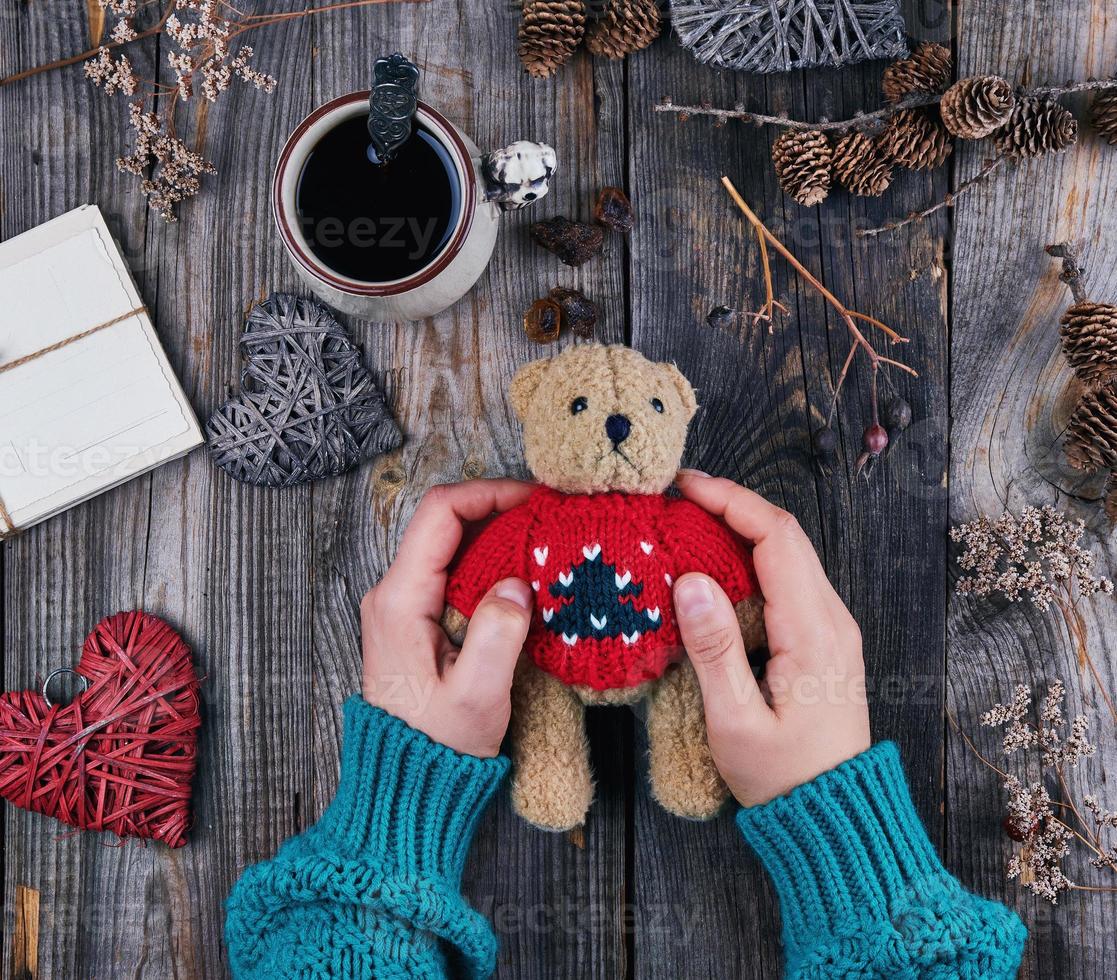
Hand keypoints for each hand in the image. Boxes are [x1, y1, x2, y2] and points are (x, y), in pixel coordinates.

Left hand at [360, 479, 534, 757]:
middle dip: (499, 511)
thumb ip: (497, 636)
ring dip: (497, 538)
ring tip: (544, 545)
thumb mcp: (476, 697)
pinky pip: (453, 574)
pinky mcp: (416, 621)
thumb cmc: (438, 746)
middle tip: (549, 520)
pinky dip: (489, 565)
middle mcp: (393, 593)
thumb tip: (518, 585)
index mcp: (400, 600)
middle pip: (446, 523)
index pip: (441, 514)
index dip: (489, 493)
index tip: (535, 500)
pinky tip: (523, 578)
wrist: (406, 785)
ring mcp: (402, 605)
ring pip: (451, 547)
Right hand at [670, 471, 869, 806]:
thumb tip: (689, 581)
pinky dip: (750, 559)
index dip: (731, 501)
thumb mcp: (736, 722)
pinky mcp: (822, 640)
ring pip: (788, 554)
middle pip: (786, 535)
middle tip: (678, 499)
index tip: (685, 486)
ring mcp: (832, 627)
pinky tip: (714, 567)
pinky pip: (788, 580)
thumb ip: (713, 650)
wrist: (836, 818)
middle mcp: (832, 618)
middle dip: (733, 505)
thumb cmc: (783, 778)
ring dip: (741, 529)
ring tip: (688, 524)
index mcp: (814, 631)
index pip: (777, 538)